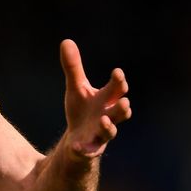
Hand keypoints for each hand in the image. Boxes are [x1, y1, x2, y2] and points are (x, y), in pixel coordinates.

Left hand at [60, 39, 131, 158]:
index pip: (116, 89)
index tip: (117, 73)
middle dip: (122, 108)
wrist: (78, 139)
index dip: (118, 82)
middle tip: (124, 102)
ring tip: (104, 121)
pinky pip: (88, 150)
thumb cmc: (82, 110)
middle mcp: (108, 117)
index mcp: (106, 100)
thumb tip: (66, 41)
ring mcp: (100, 134)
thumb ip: (73, 67)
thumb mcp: (76, 88)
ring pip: (109, 132)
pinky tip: (77, 147)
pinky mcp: (89, 148)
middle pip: (120, 112)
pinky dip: (84, 149)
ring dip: (108, 127)